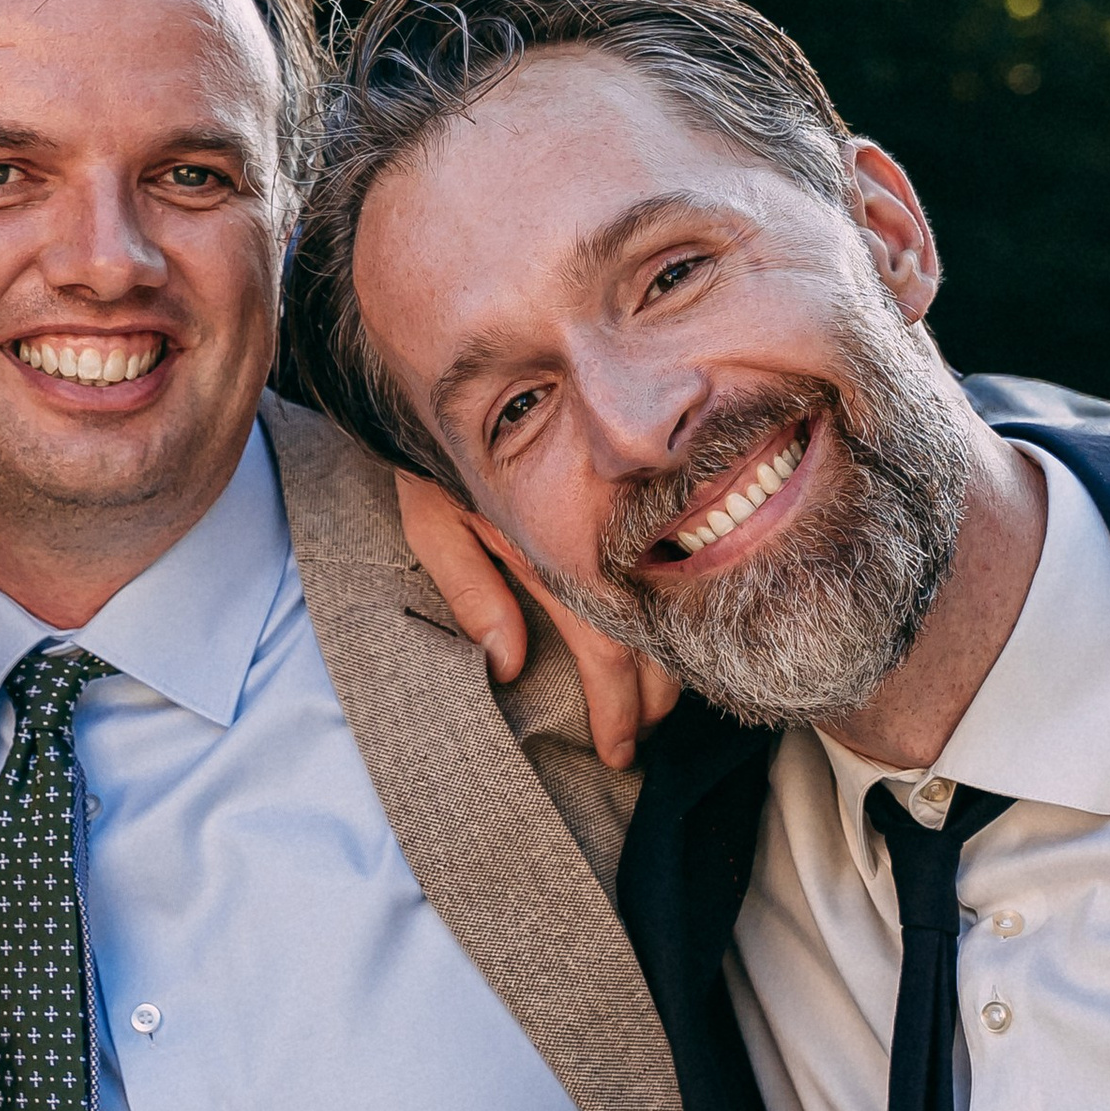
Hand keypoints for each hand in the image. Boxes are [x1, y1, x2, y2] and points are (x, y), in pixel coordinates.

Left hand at [394, 470, 682, 767]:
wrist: (453, 360)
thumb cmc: (431, 450)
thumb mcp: (430, 519)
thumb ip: (469, 590)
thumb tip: (504, 664)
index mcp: (555, 548)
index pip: (608, 648)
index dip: (618, 708)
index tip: (618, 750)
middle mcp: (600, 530)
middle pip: (656, 633)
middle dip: (657, 695)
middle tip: (642, 734)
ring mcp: (622, 507)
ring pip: (673, 598)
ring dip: (673, 655)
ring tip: (662, 699)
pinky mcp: (632, 487)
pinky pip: (672, 555)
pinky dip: (677, 599)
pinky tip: (679, 624)